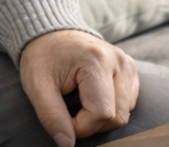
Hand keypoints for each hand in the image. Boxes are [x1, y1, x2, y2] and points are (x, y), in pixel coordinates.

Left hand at [19, 30, 138, 146]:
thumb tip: (67, 145)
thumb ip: (52, 117)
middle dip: (91, 124)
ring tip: (79, 101)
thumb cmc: (42, 59)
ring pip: (124, 113)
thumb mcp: (38, 87)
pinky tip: (92, 96)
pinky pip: (128, 103)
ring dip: (101, 117)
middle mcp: (119, 61)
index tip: (61, 116)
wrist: (51, 34)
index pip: (101, 114)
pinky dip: (110, 108)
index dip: (80, 126)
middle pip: (117, 117)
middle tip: (69, 110)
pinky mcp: (131, 69)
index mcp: (97, 60)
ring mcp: (128, 64)